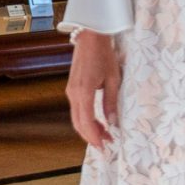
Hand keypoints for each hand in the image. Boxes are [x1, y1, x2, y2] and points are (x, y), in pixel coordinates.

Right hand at [67, 29, 122, 148]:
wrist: (90, 37)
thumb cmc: (104, 54)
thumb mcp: (113, 79)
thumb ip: (111, 102)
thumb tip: (113, 123)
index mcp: (84, 92)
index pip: (87, 122)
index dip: (95, 137)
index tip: (105, 146)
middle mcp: (73, 94)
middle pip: (78, 124)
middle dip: (91, 137)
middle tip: (106, 145)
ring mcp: (70, 91)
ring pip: (76, 118)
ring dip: (89, 129)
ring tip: (105, 135)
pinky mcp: (72, 89)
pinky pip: (77, 110)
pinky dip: (86, 120)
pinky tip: (98, 122)